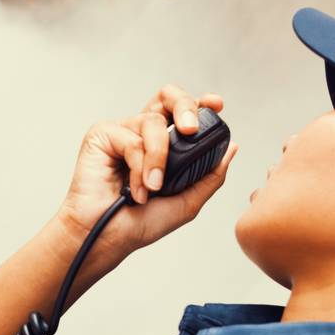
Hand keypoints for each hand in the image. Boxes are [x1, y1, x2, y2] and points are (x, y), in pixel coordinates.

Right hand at [54, 85, 236, 280]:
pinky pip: (131, 139)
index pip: (184, 112)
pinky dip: (139, 167)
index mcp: (164, 143)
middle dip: (185, 107)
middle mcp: (143, 132)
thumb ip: (210, 174)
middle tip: (190, 129)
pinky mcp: (102, 135)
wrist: (108, 238)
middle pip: (167, 97)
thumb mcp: (188, 201)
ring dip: (158, 159)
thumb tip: (232, 147)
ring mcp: (122, 132)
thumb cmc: (140, 223)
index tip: (217, 104)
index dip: (201, 103)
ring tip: (153, 188)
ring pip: (153, 122)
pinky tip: (135, 190)